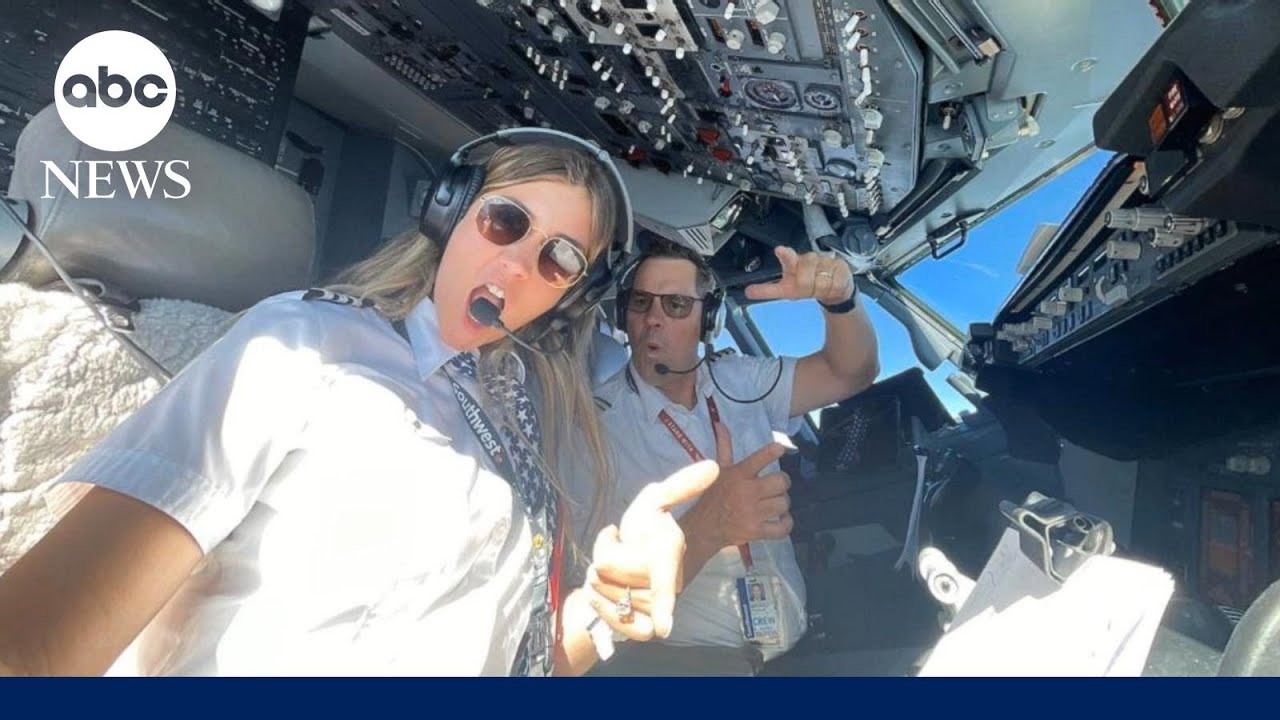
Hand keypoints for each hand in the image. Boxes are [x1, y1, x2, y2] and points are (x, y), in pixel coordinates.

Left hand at [585, 459, 717, 639]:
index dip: (664, 606)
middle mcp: (667, 586)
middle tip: (618, 549)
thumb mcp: (655, 500)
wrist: (627, 565)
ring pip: (604, 589)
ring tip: (613, 572)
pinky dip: (600, 606)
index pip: (666, 581)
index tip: (663, 628)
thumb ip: (681, 485)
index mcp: (669, 554)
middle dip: (603, 553)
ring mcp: (654, 609)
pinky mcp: (640, 629)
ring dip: (600, 579)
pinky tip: (603, 596)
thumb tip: (713, 466)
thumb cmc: (644, 530)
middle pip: (608, 566)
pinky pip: (611, 620)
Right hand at [685, 422, 792, 549]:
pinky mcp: (756, 531)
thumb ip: (724, 447)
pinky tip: (780, 520)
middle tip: (776, 486)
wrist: (703, 527)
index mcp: (738, 475)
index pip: (759, 458)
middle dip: (783, 483)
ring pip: (784, 503)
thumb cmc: (713, 495)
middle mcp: (747, 492)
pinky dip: (786, 524)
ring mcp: (752, 513)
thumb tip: (720, 423)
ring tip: (774, 503)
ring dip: (782, 503)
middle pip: (781, 482)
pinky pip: (782, 527)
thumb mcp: (719, 470)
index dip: (773, 451)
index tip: (780, 448)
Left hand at [745, 246, 852, 304]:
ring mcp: (825, 261)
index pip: (788, 258)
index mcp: (792, 265)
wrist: (834, 288)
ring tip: (821, 286)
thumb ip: (768, 290)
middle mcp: (808, 260)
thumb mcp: (788, 289)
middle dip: (808, 289)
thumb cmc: (808, 286)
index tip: (780, 250)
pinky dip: (833, 289)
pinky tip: (832, 283)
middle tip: (811, 288)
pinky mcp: (840, 266)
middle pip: (805, 279)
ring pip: (820, 282)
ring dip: (820, 289)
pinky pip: (835, 283)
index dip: (785, 255)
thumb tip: (748, 291)